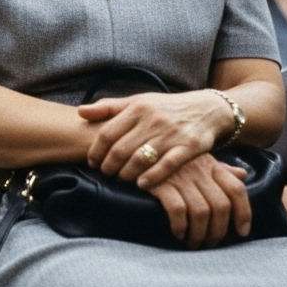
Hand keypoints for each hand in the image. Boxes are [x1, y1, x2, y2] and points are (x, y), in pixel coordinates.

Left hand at [81, 90, 233, 188]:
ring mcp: (172, 133)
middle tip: (105, 174)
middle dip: (109, 166)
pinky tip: (141, 185)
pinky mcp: (190, 146)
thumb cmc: (164, 108)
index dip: (95, 152)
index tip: (92, 162)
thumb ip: (108, 107)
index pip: (107, 133)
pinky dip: (151, 178)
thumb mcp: (137, 102)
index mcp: (137, 107)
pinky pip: (166, 165)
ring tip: (121, 179)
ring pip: (140, 159)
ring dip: (126, 174)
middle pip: (121, 149)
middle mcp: (153, 119)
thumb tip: (80, 111)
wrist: (207, 109)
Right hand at [146, 153, 249, 248]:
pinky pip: (177, 210)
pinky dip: (180, 225)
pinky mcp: (160, 183)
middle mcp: (198, 170)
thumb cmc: (166, 156)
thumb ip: (219, 168)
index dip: (244, 213)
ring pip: (201, 211)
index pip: (236, 190)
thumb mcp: (196, 156)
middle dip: (218, 230)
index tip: (242, 232)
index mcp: (210, 164)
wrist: (133, 148)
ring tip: (193, 242)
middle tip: (210, 243)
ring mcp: (179, 176)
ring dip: (199, 233)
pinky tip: (177, 232)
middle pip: (221, 205)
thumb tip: (242, 176)